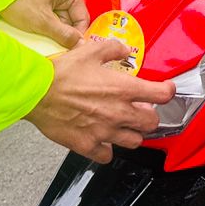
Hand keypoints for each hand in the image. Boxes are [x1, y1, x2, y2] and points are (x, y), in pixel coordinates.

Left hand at [0, 0, 89, 49]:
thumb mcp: (44, 22)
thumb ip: (64, 35)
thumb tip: (79, 44)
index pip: (82, 18)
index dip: (78, 35)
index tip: (73, 49)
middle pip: (70, 19)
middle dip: (63, 33)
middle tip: (54, 44)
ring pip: (59, 19)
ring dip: (52, 30)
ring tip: (41, 35)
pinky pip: (49, 16)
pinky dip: (44, 25)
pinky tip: (36, 30)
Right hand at [27, 38, 175, 162]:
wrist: (37, 92)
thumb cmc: (62, 72)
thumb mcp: (90, 51)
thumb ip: (113, 49)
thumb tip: (124, 50)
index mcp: (122, 89)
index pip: (161, 94)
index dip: (167, 91)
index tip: (165, 90)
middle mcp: (118, 112)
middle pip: (152, 123)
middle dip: (150, 116)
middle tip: (141, 109)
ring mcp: (104, 132)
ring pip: (134, 141)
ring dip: (132, 133)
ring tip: (124, 125)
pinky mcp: (88, 145)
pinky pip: (107, 155)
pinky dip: (108, 149)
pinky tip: (103, 139)